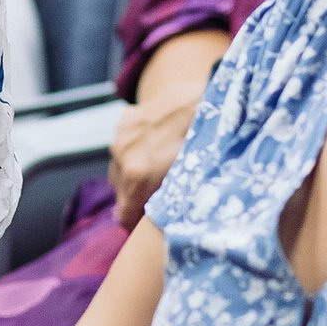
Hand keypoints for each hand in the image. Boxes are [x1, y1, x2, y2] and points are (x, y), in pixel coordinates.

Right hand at [106, 92, 198, 227]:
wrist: (206, 100)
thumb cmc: (205, 145)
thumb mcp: (188, 184)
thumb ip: (164, 206)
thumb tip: (155, 225)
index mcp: (136, 176)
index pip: (123, 216)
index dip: (137, 223)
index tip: (149, 223)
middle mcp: (121, 156)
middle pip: (120, 191)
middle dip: (137, 197)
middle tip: (160, 195)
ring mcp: (121, 136)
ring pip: (120, 167)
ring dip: (135, 172)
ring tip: (160, 167)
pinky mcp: (125, 120)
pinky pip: (125, 145)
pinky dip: (136, 149)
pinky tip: (158, 144)